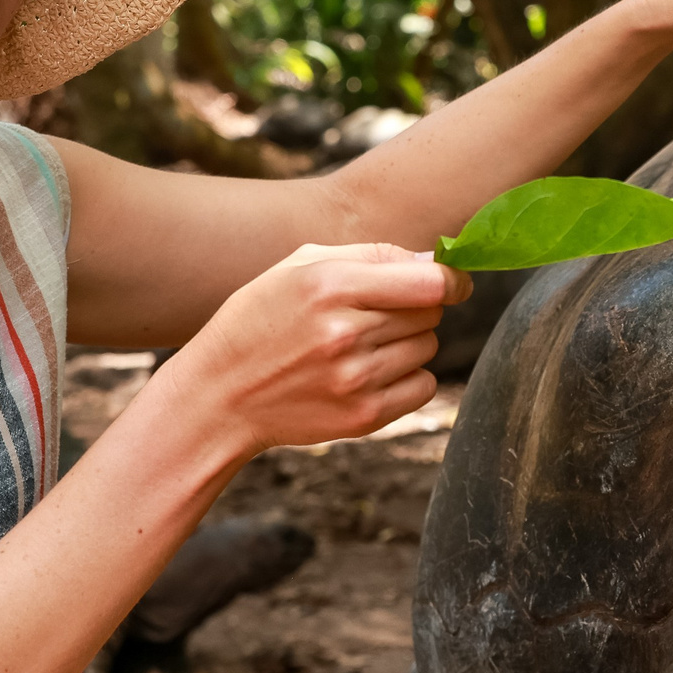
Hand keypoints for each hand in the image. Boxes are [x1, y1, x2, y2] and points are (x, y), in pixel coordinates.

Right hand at [152, 244, 471, 457]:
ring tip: (363, 345)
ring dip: (409, 342)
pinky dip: (409, 377)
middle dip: (415, 308)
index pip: (429, 282)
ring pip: (428, 348)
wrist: (220, 395)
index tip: (451, 283)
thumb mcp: (299, 266)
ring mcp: (356, 379)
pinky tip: (371, 372)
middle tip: (376, 314)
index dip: (451, 280)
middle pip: (430, 313)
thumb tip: (437, 263)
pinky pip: (424, 387)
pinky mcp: (363, 417)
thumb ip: (371, 255)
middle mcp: (346, 333)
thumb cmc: (261, 320)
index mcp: (330, 285)